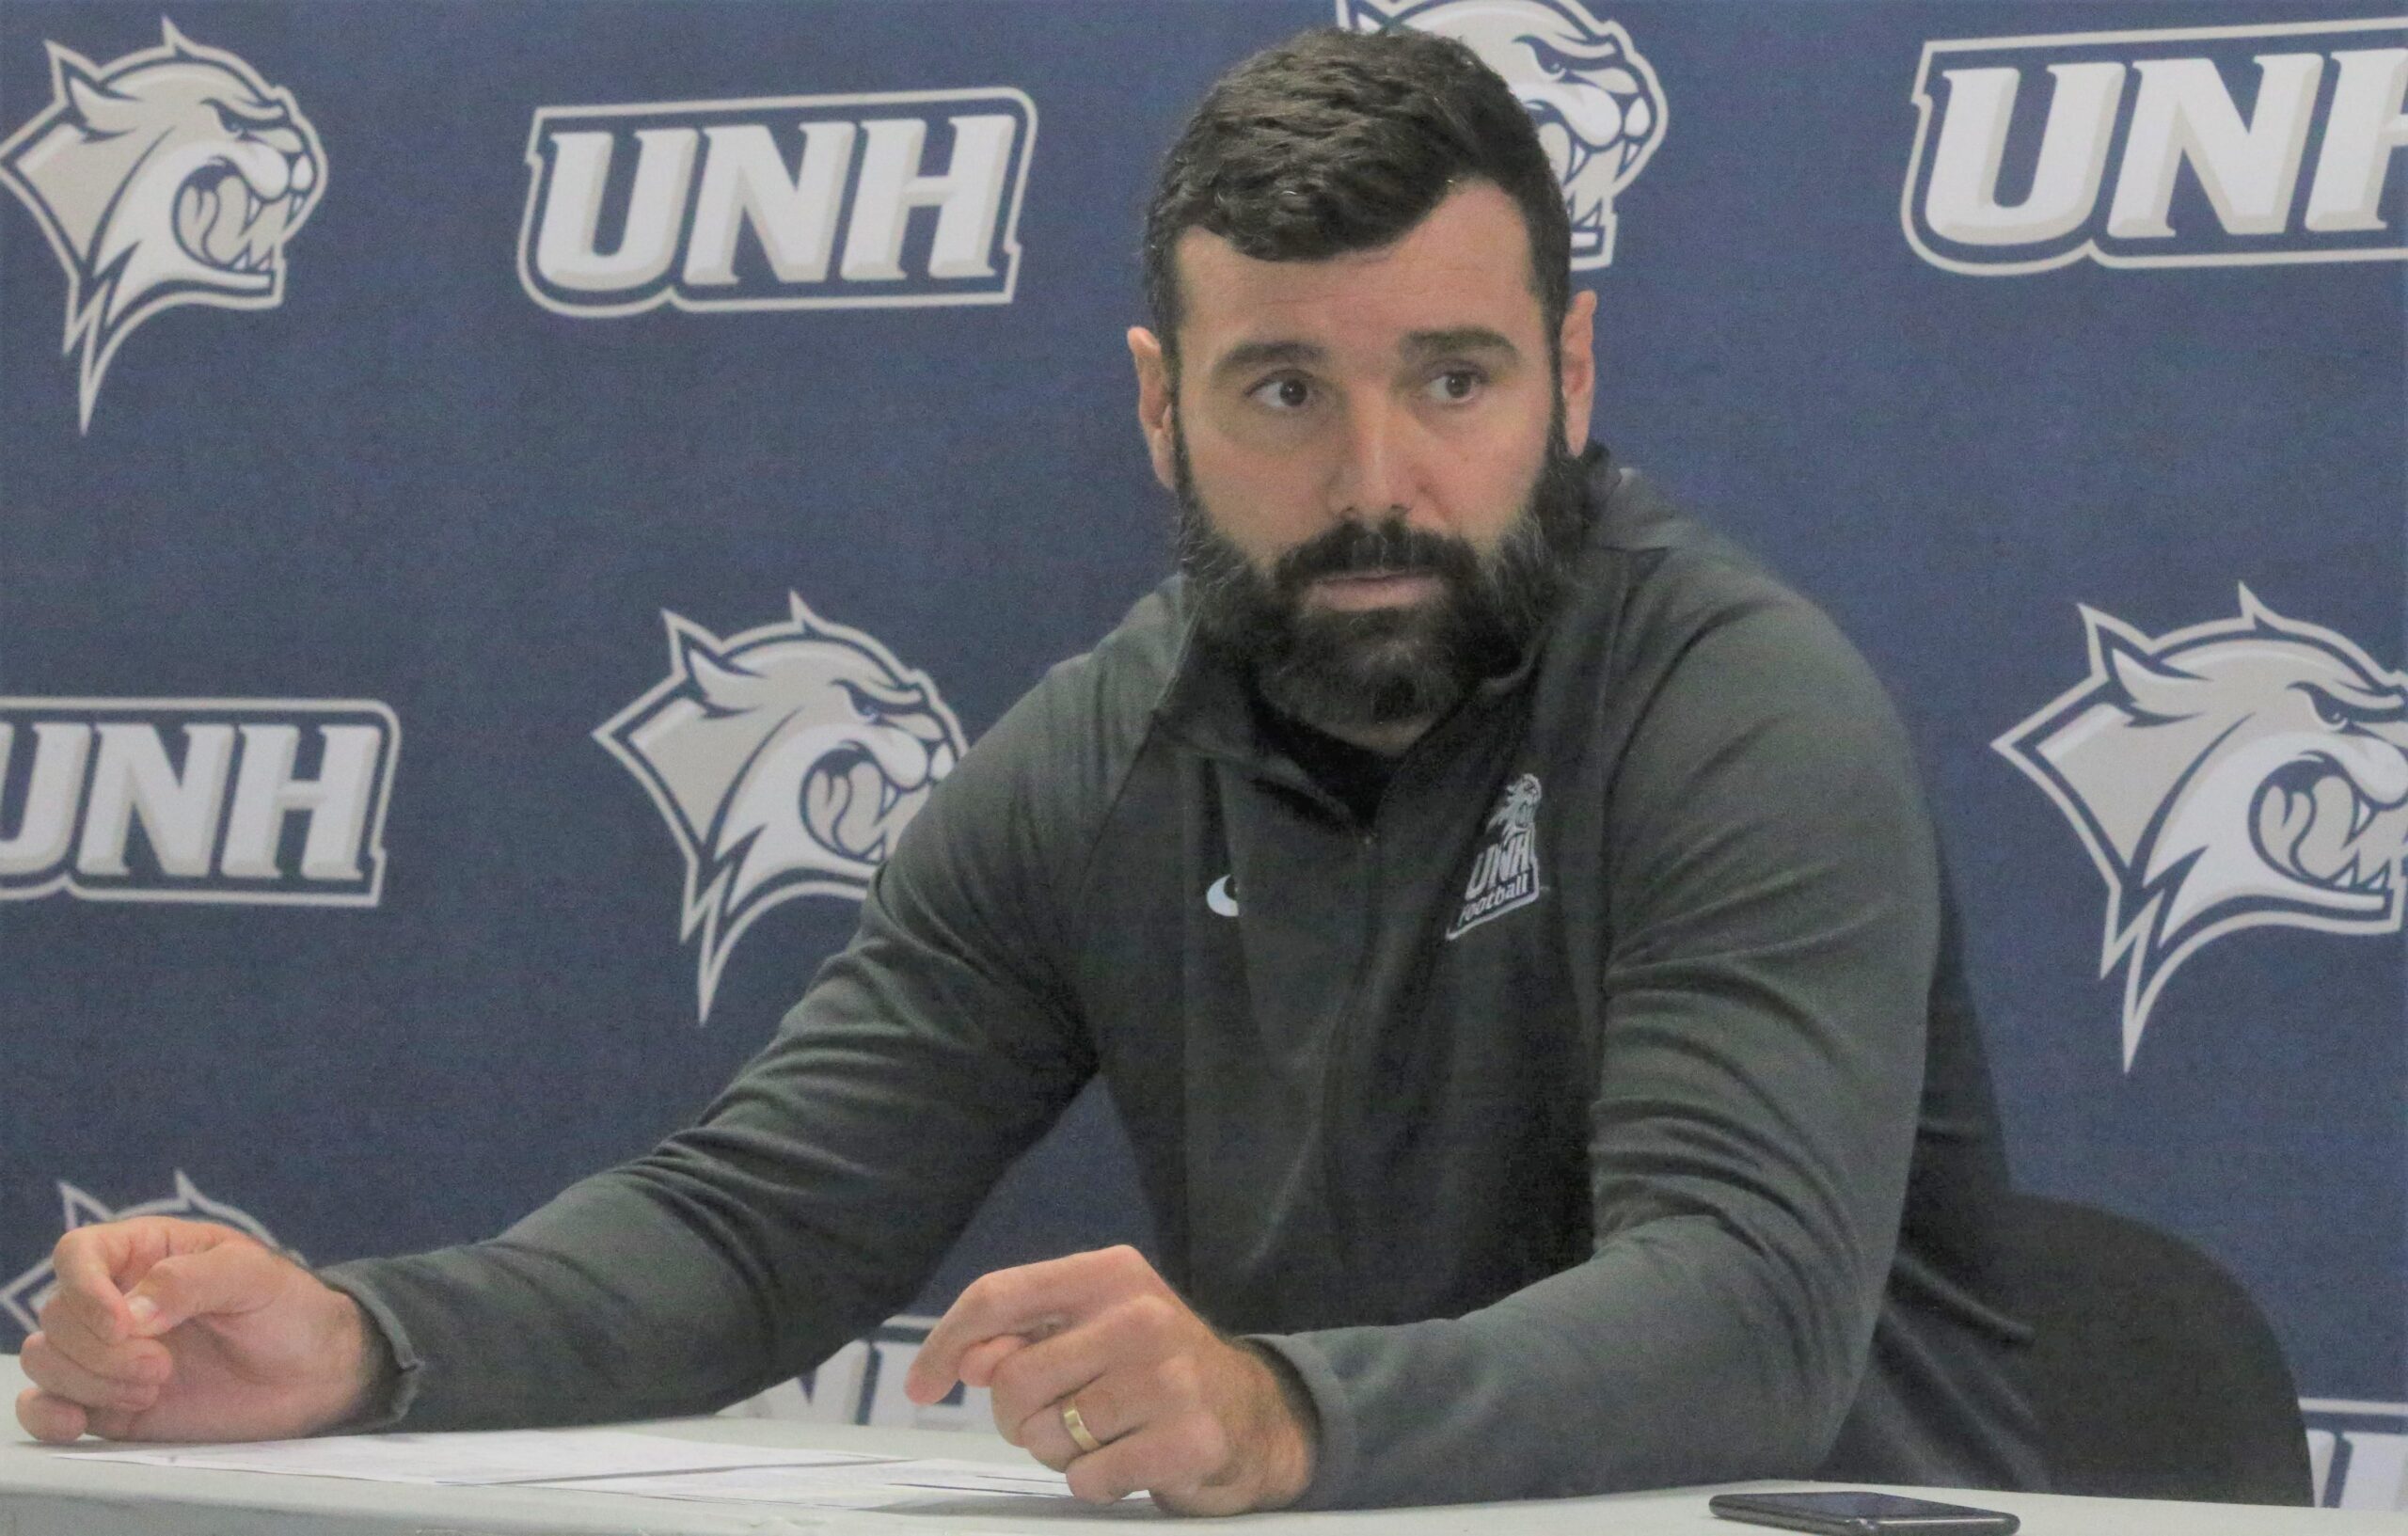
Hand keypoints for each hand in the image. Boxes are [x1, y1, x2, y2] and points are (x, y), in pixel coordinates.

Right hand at [16, 1218, 382, 1443]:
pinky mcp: (108, 1401)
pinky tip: (78, 1424)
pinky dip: (46, 1415)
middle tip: (163, 1367)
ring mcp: (109, 1353)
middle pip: (58, 1315)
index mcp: (148, 1253)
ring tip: (156, 1388)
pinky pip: (44, 1405)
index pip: (77, 1253)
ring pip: (47, 1359)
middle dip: (102, 1349)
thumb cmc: (289, 1309)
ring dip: (90, 1381)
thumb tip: (128, 1314)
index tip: (123, 1325)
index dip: (84, 1288)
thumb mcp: (255, 1276)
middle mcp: (116, 1300)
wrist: (314, 1373)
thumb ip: (190, 1282)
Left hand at [904, 1245, 1314, 1514]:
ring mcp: (1169, 1376)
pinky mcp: (1189, 1438)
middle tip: (1057, 1420)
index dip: (946, 1343)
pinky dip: (1095, 1482)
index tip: (920, 1386)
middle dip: (1017, 1417)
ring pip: (1046, 1435)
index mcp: (1109, 1273)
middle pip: (1013, 1379)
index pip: (998, 1295)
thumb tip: (967, 1363)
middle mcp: (1140, 1313)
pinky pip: (1088, 1477)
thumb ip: (1023, 1339)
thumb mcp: (1091, 1333)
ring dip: (1060, 1453)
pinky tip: (1130, 1462)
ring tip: (1103, 1437)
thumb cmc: (1152, 1369)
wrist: (1254, 1416)